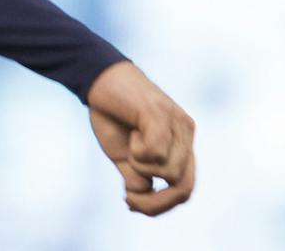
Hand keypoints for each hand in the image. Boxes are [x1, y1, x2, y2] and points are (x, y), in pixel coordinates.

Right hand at [85, 61, 195, 216]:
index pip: (185, 188)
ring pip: (169, 173)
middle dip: (154, 202)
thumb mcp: (124, 155)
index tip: (130, 203)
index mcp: (181, 144)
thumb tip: (145, 194)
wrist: (98, 79)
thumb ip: (138, 176)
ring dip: (141, 168)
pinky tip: (132, 133)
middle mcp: (186, 134)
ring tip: (130, 144)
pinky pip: (156, 153)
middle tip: (128, 198)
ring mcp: (177, 123)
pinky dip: (138, 151)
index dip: (160, 206)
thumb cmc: (112, 114)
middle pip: (183, 188)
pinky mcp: (162, 114)